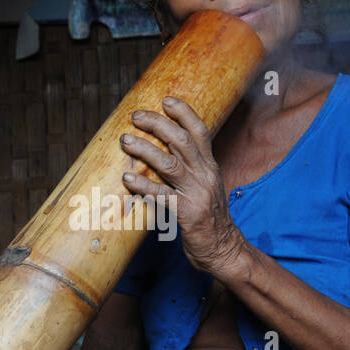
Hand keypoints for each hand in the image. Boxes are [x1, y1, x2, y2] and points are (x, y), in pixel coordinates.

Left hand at [120, 95, 245, 275]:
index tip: (166, 100)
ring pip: (169, 164)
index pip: (200, 131)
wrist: (223, 249)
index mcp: (210, 167)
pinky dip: (143, 186)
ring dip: (145, 149)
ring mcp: (196, 194)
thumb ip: (191, 168)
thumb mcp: (206, 187)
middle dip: (157, 124)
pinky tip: (127, 180)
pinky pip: (162, 196)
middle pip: (181, 140)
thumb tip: (166, 150)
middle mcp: (205, 176)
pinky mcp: (187, 214)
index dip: (184, 112)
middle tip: (135, 117)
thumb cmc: (209, 218)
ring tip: (126, 140)